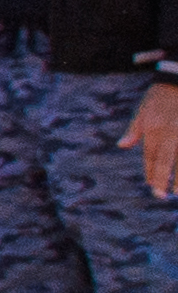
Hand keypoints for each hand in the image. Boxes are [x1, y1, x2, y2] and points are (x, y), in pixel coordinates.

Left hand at [129, 80, 177, 204]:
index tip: (151, 185)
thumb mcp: (142, 111)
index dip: (150, 172)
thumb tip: (122, 146)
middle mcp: (171, 134)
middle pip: (166, 160)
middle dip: (163, 179)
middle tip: (161, 195)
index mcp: (154, 130)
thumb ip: (134, 130)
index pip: (151, 156)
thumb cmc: (159, 97)